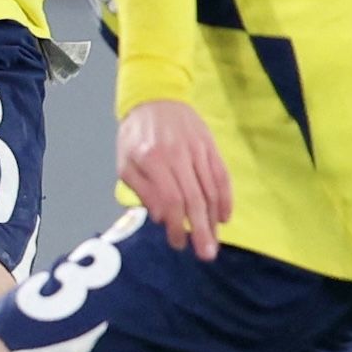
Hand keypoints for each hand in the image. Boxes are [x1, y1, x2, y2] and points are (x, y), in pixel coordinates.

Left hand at [117, 100, 229, 259]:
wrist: (155, 98)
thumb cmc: (135, 135)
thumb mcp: (125, 163)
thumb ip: (142, 190)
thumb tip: (161, 217)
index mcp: (152, 159)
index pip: (170, 199)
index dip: (176, 225)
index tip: (178, 244)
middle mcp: (177, 155)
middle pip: (194, 198)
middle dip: (201, 230)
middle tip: (206, 254)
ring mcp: (197, 150)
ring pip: (210, 189)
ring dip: (214, 219)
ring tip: (214, 241)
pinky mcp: (210, 146)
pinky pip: (222, 175)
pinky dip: (226, 197)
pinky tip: (225, 217)